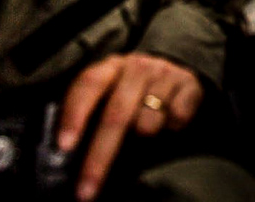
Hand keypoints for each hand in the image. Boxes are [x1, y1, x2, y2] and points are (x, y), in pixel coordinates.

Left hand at [57, 52, 204, 201]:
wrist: (178, 73)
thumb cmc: (136, 92)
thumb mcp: (112, 94)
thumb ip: (94, 114)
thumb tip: (67, 152)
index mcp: (110, 68)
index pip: (88, 85)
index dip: (74, 115)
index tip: (65, 146)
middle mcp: (136, 67)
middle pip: (116, 113)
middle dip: (100, 156)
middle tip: (88, 188)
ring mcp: (164, 73)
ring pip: (148, 121)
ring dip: (145, 135)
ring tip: (146, 132)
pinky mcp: (189, 83)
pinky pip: (177, 117)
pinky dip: (173, 128)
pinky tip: (170, 123)